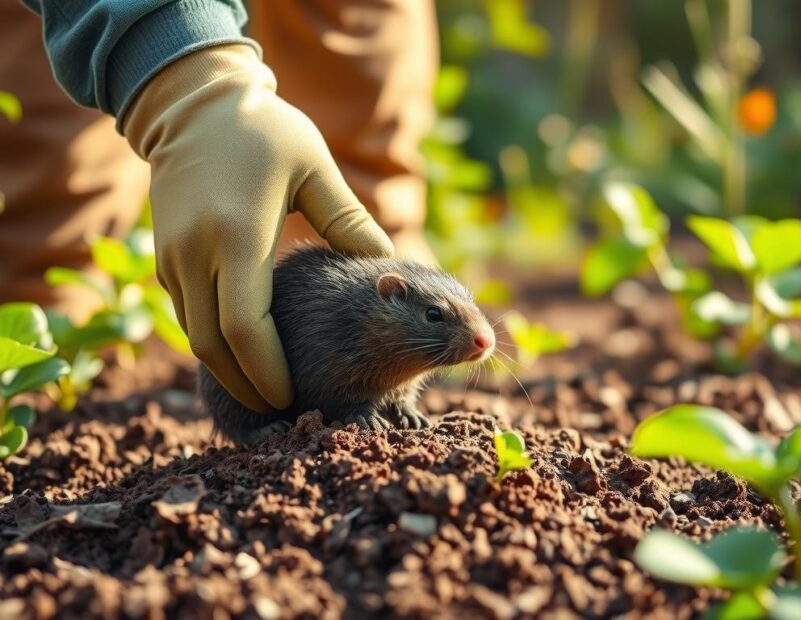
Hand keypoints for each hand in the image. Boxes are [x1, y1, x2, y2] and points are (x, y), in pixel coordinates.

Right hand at [124, 45, 392, 411]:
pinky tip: (244, 352)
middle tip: (284, 409)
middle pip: (213, 348)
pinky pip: (188, 315)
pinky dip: (214, 342)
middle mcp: (196, 254)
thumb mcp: (314, 167)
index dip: (268, 372)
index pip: (247, 330)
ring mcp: (173, 257)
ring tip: (268, 390)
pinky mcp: (165, 256)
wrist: (192, 104)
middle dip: (247, 386)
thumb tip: (388, 267)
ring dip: (228, 369)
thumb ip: (349, 221)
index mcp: (237, 236)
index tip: (293, 396)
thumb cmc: (264, 131)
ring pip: (195, 336)